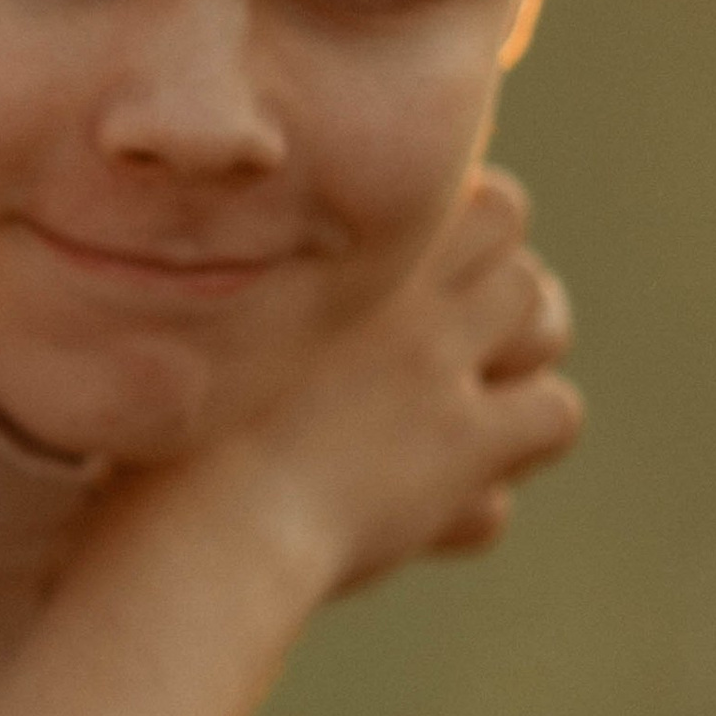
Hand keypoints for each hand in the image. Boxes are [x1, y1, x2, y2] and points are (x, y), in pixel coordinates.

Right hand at [149, 170, 584, 605]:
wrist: (194, 538)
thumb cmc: (159, 461)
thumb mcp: (194, 351)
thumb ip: (241, 308)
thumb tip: (236, 291)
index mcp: (325, 248)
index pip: (427, 178)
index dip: (437, 221)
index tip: (407, 268)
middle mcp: (393, 285)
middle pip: (505, 219)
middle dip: (483, 266)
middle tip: (452, 332)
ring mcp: (438, 359)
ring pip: (543, 314)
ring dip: (521, 352)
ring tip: (472, 401)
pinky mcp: (465, 443)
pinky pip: (556, 416)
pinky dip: (523, 445)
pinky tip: (466, 481)